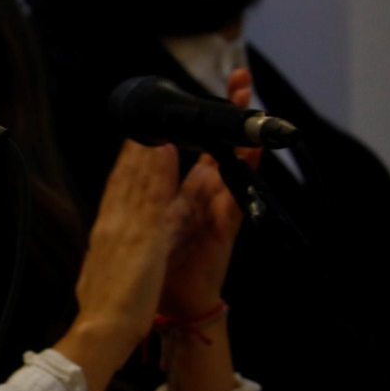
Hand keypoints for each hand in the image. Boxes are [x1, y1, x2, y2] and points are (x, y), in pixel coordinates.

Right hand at [68, 140, 186, 355]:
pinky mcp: (144, 236)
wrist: (102, 327)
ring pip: (138, 180)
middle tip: (143, 122)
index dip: (122, 166)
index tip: (130, 145)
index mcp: (103, 234)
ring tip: (157, 126)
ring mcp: (127, 228)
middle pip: (124, 180)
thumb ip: (105, 252)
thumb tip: (103, 244)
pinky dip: (159, 172)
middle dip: (134, 152)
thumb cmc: (104, 308)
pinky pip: (153, 196)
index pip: (113, 192)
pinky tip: (167, 152)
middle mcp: (112, 225)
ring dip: (148, 151)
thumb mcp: (100, 272)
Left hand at [160, 73, 254, 317]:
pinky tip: (244, 154)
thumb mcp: (140, 224)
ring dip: (242, 135)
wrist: (158, 311)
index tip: (195, 88)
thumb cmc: (148, 271)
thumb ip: (144, 191)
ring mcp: (214, 211)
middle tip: (240, 79)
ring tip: (252, 105)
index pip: (186, 147)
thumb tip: (137, 156)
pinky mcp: (223, 232)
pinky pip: (235, 198)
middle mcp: (199, 197)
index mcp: (175, 193)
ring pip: (232, 164)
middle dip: (227, 115)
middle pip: (215, 147)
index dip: (193, 118)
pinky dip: (237, 176)